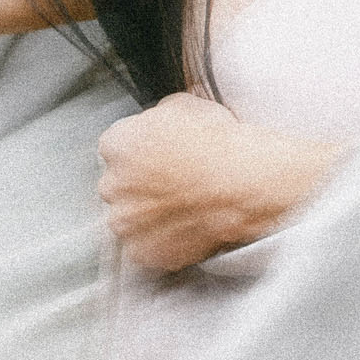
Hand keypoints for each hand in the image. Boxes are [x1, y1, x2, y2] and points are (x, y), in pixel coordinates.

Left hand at [96, 93, 342, 271]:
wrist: (247, 183)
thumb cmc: (220, 146)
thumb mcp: (183, 107)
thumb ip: (155, 120)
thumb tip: (156, 127)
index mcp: (117, 145)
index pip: (116, 148)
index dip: (140, 153)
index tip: (156, 157)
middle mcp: (112, 184)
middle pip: (119, 184)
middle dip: (140, 184)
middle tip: (173, 182)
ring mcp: (126, 223)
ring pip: (129, 218)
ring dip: (148, 214)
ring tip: (182, 206)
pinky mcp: (144, 252)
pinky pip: (147, 246)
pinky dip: (163, 240)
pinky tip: (185, 225)